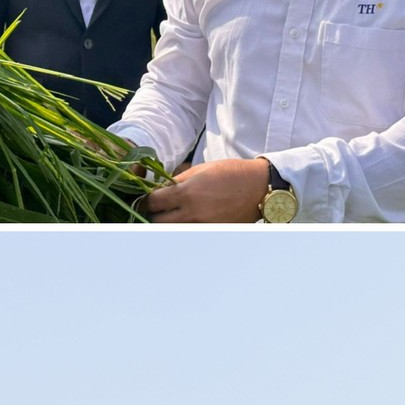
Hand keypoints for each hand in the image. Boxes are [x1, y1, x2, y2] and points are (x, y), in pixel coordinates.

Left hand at [143, 156, 269, 222]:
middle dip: (154, 215)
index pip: (152, 203)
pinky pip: (190, 234)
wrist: (259, 188)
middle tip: (157, 210)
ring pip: (172, 231)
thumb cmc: (231, 174)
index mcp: (187, 193)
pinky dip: (186, 228)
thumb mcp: (201, 170)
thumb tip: (159, 190)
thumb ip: (177, 181)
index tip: (147, 201)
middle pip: (157, 222)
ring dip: (168, 224)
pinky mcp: (212, 233)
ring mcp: (203, 226)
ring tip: (173, 216)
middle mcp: (192, 213)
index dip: (145, 201)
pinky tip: (190, 220)